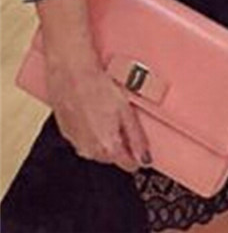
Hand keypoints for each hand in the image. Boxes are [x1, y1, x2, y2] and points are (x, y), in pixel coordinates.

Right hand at [46, 57, 151, 173]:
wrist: (72, 76)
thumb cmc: (99, 89)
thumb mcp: (127, 112)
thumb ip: (137, 139)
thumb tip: (145, 158)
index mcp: (108, 148)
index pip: (128, 165)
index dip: (137, 155)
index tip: (141, 146)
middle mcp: (90, 151)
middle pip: (113, 157)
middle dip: (121, 143)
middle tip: (123, 120)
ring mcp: (76, 144)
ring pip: (98, 150)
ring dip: (105, 138)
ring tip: (107, 113)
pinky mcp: (67, 135)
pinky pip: (84, 141)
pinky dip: (91, 132)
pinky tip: (94, 114)